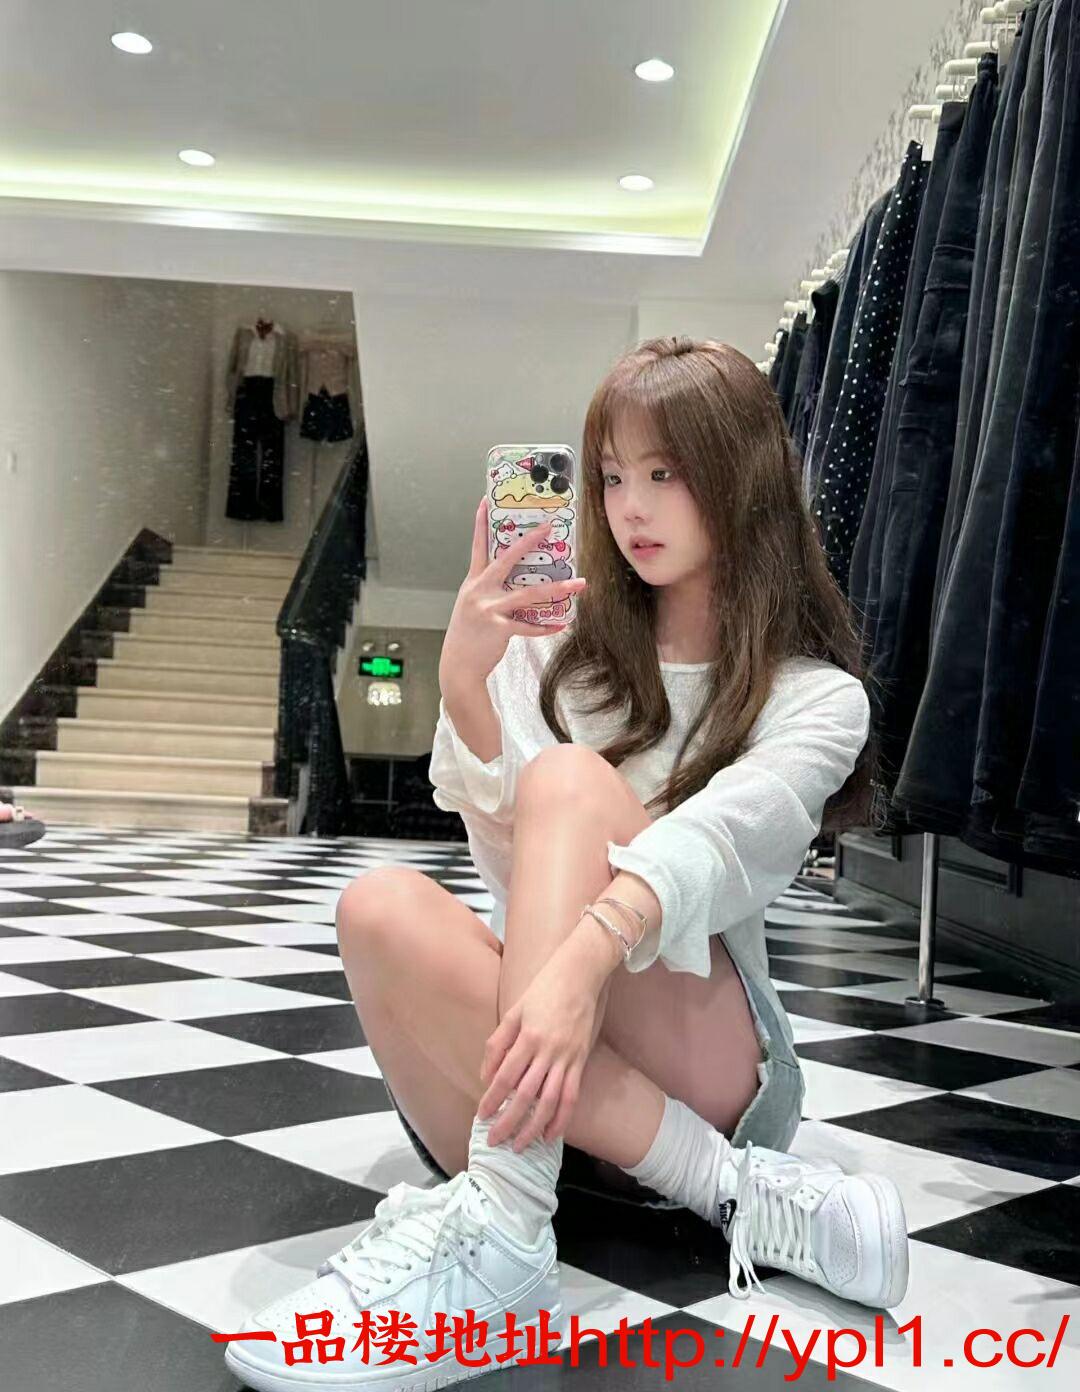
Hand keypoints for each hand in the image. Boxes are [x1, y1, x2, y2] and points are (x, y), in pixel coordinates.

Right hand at [438, 495, 587, 692]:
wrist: (458, 665)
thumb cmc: (468, 635)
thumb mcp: (473, 606)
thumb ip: (489, 590)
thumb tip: (515, 581)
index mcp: (474, 582)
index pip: (478, 547)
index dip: (481, 524)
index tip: (485, 502)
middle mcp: (480, 591)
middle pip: (508, 559)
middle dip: (529, 541)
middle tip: (549, 527)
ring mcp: (489, 609)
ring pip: (529, 594)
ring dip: (558, 589)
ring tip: (579, 583)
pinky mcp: (499, 628)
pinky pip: (529, 626)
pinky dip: (546, 626)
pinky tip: (561, 624)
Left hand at [476, 941, 607, 1150]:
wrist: (580, 974)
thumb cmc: (544, 989)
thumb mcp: (514, 1011)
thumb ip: (498, 1044)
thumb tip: (486, 1076)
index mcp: (528, 1037)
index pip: (505, 1077)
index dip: (492, 1100)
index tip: (481, 1117)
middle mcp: (549, 1051)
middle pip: (526, 1095)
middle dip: (509, 1122)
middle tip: (495, 1141)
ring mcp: (568, 1057)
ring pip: (550, 1102)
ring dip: (534, 1127)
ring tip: (521, 1145)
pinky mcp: (581, 1060)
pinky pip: (572, 1095)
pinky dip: (562, 1118)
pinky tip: (551, 1134)